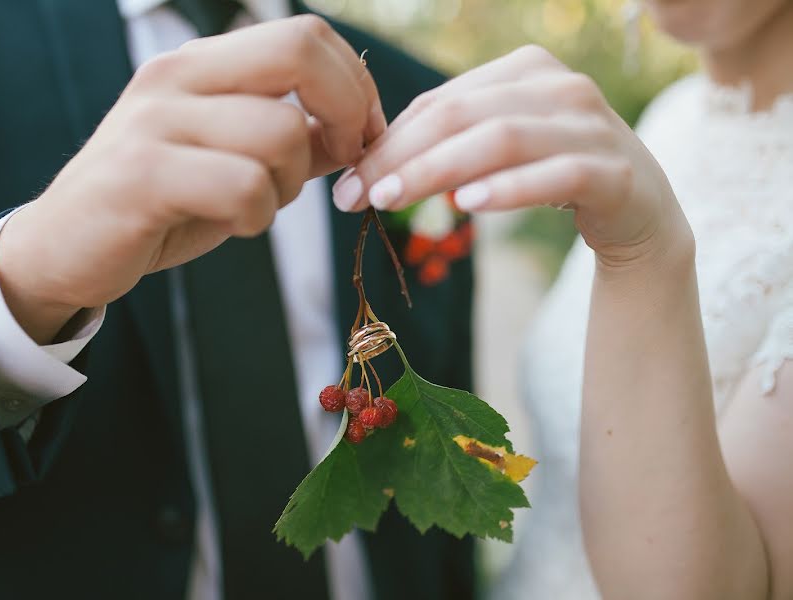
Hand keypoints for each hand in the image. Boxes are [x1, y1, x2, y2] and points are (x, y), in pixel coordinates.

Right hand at [0, 16, 384, 342]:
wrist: (63, 248)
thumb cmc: (156, 205)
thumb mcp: (230, 162)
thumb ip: (290, 142)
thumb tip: (355, 134)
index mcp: (202, 64)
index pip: (305, 36)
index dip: (354, 86)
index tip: (362, 138)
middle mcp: (177, 76)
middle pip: (301, 53)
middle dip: (348, 113)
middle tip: (342, 163)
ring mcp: (156, 121)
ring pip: (281, 132)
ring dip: (290, 185)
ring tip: (256, 206)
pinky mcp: (142, 174)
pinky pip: (245, 186)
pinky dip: (258, 216)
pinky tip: (234, 224)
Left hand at [337, 45, 691, 270]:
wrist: (637, 210)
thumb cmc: (552, 175)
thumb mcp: (498, 150)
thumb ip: (448, 144)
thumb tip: (368, 165)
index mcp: (526, 70)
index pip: (440, 102)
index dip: (387, 141)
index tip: (346, 180)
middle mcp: (560, 86)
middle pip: (462, 116)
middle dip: (400, 156)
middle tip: (357, 195)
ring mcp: (591, 125)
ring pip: (500, 140)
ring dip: (438, 170)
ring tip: (392, 199)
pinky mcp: (614, 170)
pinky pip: (555, 175)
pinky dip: (509, 188)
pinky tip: (468, 205)